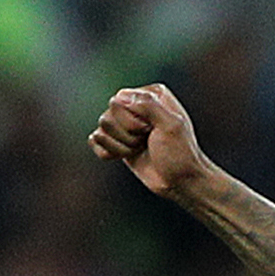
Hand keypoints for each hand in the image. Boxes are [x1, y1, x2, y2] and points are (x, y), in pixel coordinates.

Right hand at [87, 82, 211, 196]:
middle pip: (106, 116)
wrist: (180, 180)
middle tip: (146, 141)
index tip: (150, 130)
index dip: (131, 121)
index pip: (118, 100)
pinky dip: (108, 153)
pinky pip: (94, 141)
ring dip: (121, 146)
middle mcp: (135, 105)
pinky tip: (127, 155)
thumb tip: (120, 96)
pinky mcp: (115, 140)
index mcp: (151, 94)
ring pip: (101, 130)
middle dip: (126, 135)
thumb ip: (148, 105)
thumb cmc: (179, 153)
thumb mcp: (171, 125)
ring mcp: (124, 123)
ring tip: (140, 148)